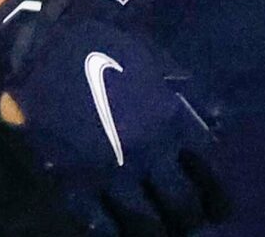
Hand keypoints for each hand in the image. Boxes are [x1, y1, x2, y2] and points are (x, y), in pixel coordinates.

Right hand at [0, 0, 229, 236]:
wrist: (46, 46)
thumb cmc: (105, 46)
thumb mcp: (155, 61)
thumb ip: (186, 94)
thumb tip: (216, 121)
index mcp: (169, 123)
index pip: (206, 174)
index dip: (215, 196)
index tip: (218, 207)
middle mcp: (146, 154)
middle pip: (180, 207)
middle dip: (187, 218)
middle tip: (186, 222)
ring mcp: (110, 173)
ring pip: (144, 224)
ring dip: (155, 230)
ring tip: (157, 230)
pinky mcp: (75, 183)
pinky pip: (100, 225)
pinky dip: (113, 233)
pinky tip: (119, 231)